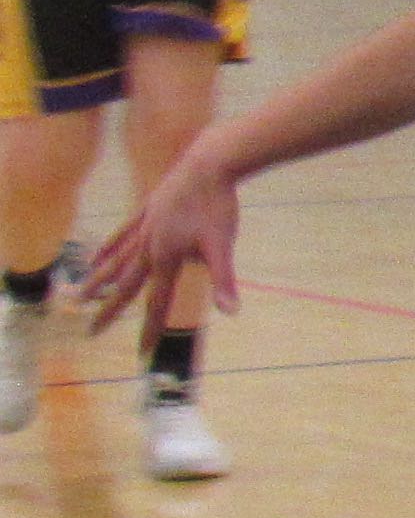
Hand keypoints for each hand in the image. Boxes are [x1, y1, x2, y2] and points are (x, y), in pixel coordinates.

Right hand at [84, 138, 239, 333]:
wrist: (207, 165)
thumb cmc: (217, 206)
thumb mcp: (222, 245)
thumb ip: (223, 280)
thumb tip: (231, 312)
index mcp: (165, 258)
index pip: (157, 303)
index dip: (152, 329)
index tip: (143, 352)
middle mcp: (147, 246)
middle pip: (125, 286)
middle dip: (110, 311)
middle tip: (91, 333)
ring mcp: (143, 228)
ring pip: (115, 261)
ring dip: (98, 281)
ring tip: (79, 295)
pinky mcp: (145, 212)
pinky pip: (121, 236)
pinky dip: (108, 250)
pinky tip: (95, 258)